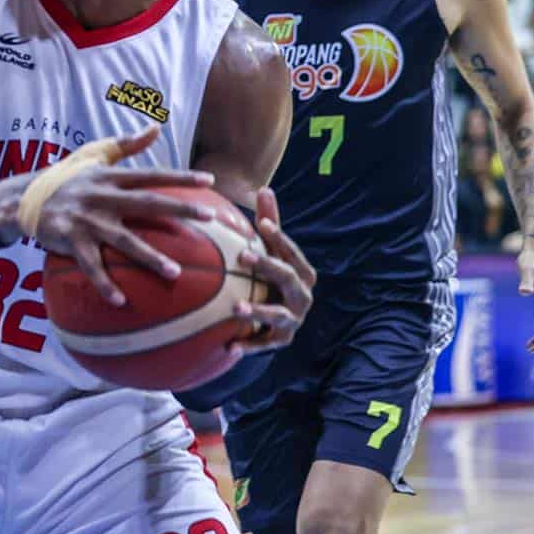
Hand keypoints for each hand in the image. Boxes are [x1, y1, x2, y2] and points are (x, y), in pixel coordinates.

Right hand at [0, 124, 215, 305]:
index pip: (151, 174)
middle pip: (145, 203)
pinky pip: (91, 266)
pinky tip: (121, 301)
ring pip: (123, 240)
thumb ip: (126, 145)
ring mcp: (85, 220)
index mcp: (109, 176)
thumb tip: (156, 127)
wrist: (23, 198)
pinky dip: (104, 284)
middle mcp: (101, 196)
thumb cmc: (65, 177)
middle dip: (179, 209)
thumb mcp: (93, 156)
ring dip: (149, 256)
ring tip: (174, 273)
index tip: (208, 181)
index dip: (179, 177)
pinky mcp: (69, 240)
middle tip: (209, 217)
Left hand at [233, 187, 314, 352]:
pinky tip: (229, 346)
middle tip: (242, 256)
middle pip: (287, 278)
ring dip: (258, 311)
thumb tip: (264, 187)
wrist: (281, 320)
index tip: (262, 223)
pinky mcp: (281, 340)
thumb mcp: (273, 252)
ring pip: (278, 314)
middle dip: (267, 266)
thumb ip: (270, 224)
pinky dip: (249, 345)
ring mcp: (294, 319)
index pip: (291, 251)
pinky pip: (264, 344)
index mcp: (303, 271)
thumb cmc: (273, 276)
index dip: (279, 237)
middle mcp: (303, 295)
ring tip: (236, 308)